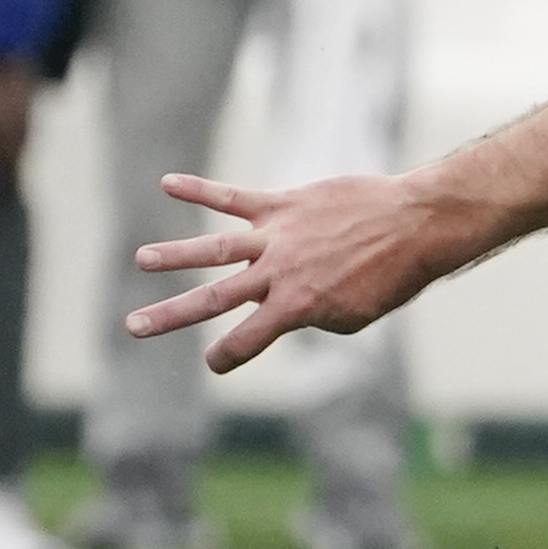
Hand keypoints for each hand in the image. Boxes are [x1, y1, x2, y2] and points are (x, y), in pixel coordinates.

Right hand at [124, 166, 466, 372]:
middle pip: (214, 297)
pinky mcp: (284, 204)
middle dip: (172, 315)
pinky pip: (235, 197)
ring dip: (176, 255)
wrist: (415, 224)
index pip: (247, 339)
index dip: (229, 355)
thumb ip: (313, 314)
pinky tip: (168, 184)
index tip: (215, 363)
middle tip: (133, 326)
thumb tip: (290, 306)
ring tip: (141, 259)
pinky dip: (201, 191)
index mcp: (296, 306)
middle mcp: (278, 272)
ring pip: (215, 248)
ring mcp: (277, 235)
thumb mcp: (354, 313)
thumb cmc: (391, 277)